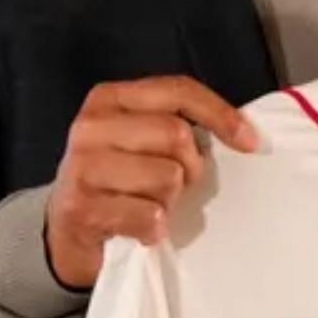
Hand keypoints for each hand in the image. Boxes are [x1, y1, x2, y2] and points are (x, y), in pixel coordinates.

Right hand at [45, 76, 257, 288]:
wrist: (67, 227)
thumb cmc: (120, 177)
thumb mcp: (142, 138)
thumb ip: (179, 123)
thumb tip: (245, 133)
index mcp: (110, 98)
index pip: (178, 90)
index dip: (220, 114)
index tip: (249, 141)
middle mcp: (90, 127)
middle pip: (176, 135)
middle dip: (190, 166)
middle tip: (176, 183)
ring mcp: (81, 167)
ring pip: (167, 177)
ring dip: (170, 199)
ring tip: (151, 203)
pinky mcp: (79, 208)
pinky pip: (149, 215)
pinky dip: (155, 227)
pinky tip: (142, 227)